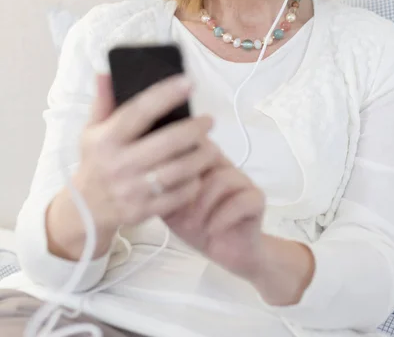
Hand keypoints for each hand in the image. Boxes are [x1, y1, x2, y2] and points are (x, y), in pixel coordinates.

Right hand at [74, 73, 218, 232]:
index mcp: (107, 139)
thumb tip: (107, 71)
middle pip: (168, 143)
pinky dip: (194, 182)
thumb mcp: (92, 129)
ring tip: (211, 145)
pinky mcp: (144, 210)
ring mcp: (132, 190)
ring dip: (201, 156)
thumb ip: (103, 100)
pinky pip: (179, 196)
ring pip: (178, 170)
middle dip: (195, 129)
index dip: (166, 94)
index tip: (188, 82)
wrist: (86, 209)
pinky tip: (199, 171)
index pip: (139, 111)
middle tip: (209, 120)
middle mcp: (119, 164)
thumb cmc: (96, 160)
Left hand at [162, 153, 265, 282]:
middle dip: (188, 187)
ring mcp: (241, 180)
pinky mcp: (256, 199)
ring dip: (204, 205)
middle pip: (205, 159)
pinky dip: (222, 216)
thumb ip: (160, 188)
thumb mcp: (171, 206)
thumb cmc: (198, 224)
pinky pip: (240, 200)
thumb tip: (138, 176)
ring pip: (222, 179)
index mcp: (202, 162)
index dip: (176, 163)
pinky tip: (212, 230)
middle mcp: (223, 165)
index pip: (190, 144)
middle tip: (179, 210)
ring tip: (194, 224)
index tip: (164, 186)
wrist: (228, 250)